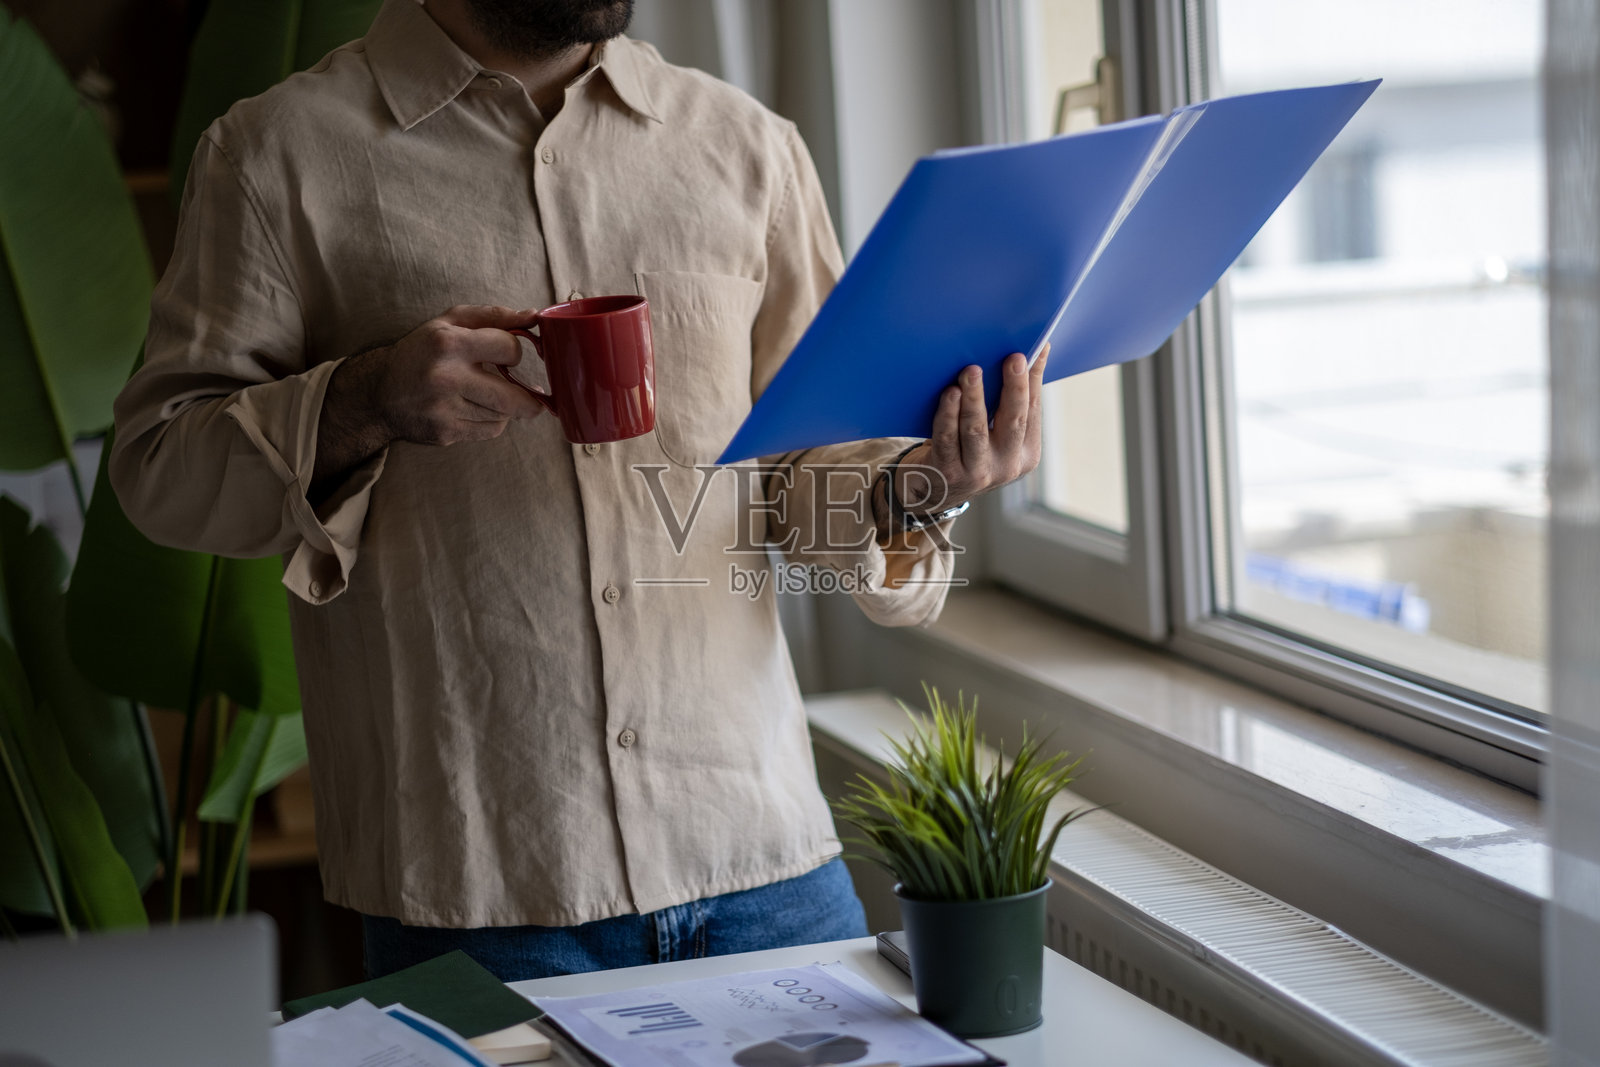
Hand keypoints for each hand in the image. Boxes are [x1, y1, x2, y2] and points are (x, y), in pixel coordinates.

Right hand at [312, 305, 545, 495]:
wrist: (379, 392)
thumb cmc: (422, 351)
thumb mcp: (449, 323)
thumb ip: (493, 316)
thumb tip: (534, 317)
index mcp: (448, 343)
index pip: (509, 348)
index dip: (516, 351)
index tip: (509, 355)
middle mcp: (446, 378)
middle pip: (513, 398)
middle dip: (530, 398)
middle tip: (532, 396)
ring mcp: (445, 410)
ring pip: (503, 415)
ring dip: (506, 407)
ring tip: (491, 396)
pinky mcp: (445, 433)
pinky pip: (490, 431)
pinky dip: (493, 421)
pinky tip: (477, 409)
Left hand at [882, 345, 1048, 526]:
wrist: (935, 490)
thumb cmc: (969, 449)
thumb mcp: (997, 432)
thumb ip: (1011, 400)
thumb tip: (1034, 351)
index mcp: (1026, 453)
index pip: (1032, 410)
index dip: (1032, 380)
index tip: (1033, 351)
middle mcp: (1006, 466)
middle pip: (1012, 421)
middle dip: (1013, 387)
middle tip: (1013, 358)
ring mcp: (977, 472)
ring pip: (976, 430)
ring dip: (975, 398)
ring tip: (971, 371)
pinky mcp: (947, 473)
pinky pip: (946, 439)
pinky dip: (947, 415)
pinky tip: (949, 394)